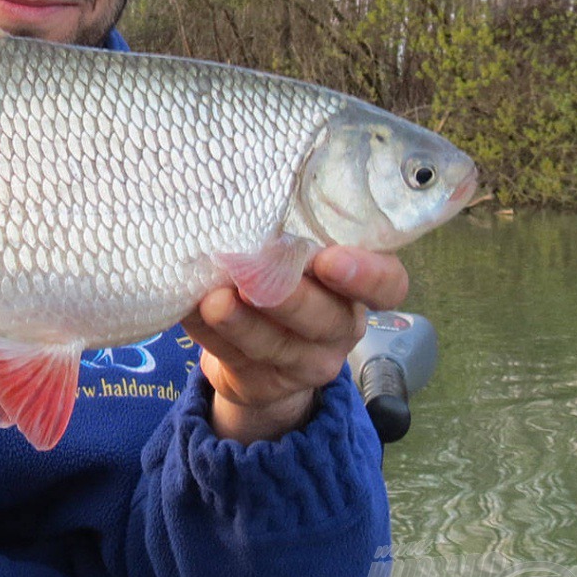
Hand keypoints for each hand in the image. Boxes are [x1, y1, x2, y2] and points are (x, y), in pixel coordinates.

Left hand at [182, 246, 407, 443]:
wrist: (251, 347)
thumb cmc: (276, 273)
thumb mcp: (290, 249)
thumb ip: (282, 229)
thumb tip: (241, 194)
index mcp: (355, 285)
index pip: (387, 284)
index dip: (366, 275)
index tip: (330, 260)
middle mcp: (340, 325)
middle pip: (326, 318)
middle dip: (289, 298)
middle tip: (254, 280)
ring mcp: (305, 361)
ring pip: (276, 345)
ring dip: (242, 322)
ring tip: (214, 301)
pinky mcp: (264, 382)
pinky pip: (235, 359)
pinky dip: (208, 334)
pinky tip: (189, 312)